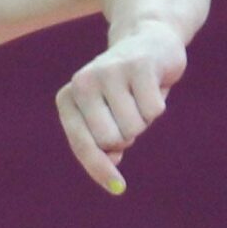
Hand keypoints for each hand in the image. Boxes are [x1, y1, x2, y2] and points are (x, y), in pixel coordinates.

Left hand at [56, 24, 185, 194]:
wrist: (149, 41)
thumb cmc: (124, 88)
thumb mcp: (107, 116)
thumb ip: (103, 143)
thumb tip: (112, 163)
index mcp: (68, 98)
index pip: (83, 145)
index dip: (100, 169)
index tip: (118, 187)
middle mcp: (83, 82)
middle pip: (112, 140)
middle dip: (128, 135)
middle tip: (130, 113)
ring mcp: (110, 72)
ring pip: (135, 126)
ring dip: (144, 119)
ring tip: (139, 96)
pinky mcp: (139, 66)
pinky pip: (154, 111)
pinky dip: (158, 104)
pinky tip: (153, 85)